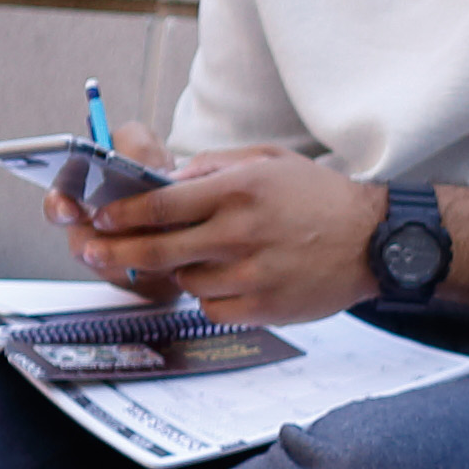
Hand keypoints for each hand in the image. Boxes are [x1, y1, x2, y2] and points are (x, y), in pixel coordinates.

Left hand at [70, 150, 389, 325]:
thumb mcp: (268, 161)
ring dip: (181, 271)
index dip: (123, 214)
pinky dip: (210, 296)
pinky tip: (228, 280)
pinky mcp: (264, 307)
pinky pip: (212, 307)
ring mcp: (252, 274)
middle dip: (116, 251)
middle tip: (93, 250)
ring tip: (204, 259)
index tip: (101, 217)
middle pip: (157, 250)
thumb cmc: (320, 197)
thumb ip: (213, 168)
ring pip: (185, 281)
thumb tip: (165, 182)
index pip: (160, 205)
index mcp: (238, 191)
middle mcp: (240, 233)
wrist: (375, 240)